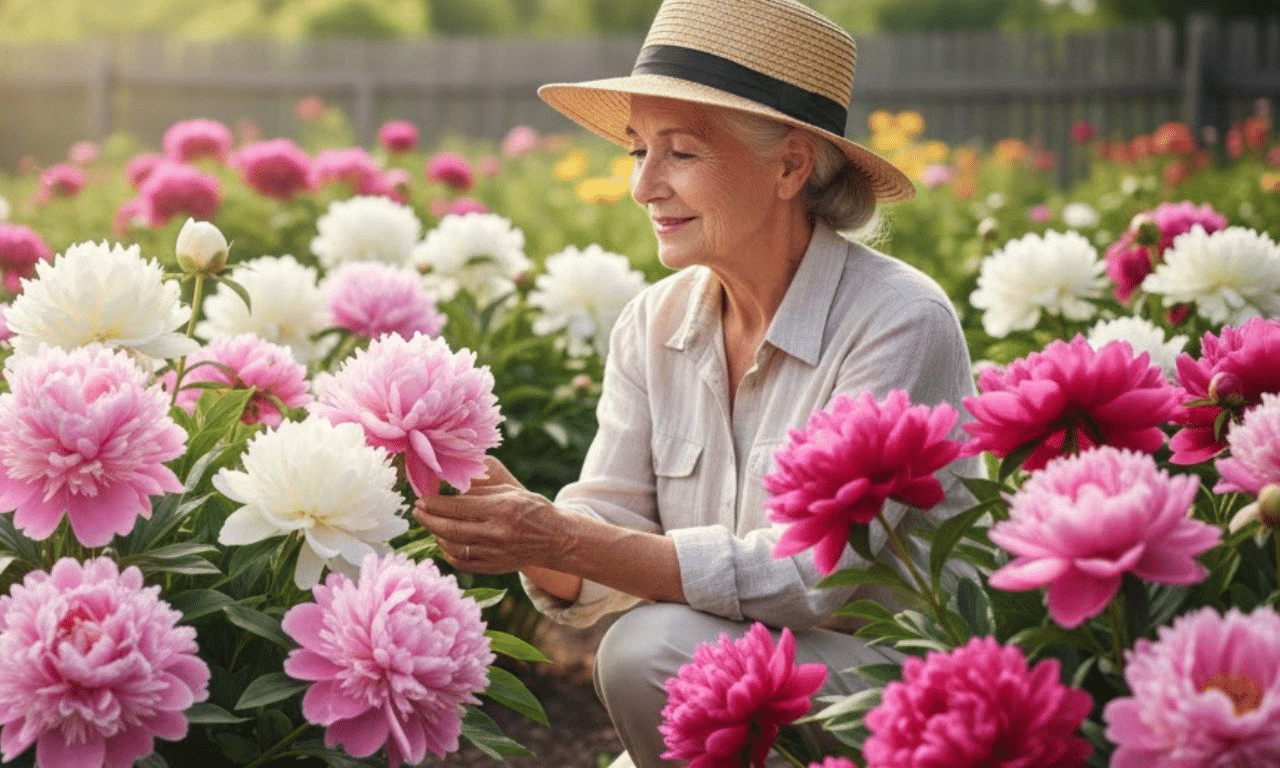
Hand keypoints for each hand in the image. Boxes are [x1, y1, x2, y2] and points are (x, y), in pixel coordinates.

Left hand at [413, 460, 564, 573]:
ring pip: (453, 548)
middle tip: (418, 511)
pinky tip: (444, 542)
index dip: (434, 503)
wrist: (556, 539)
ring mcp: (494, 554)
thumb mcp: (509, 491)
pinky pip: (462, 563)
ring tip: (430, 524)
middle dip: (428, 519)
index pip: (457, 507)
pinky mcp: (494, 567)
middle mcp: (496, 534)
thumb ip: (479, 492)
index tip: (421, 499)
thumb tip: (449, 488)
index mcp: (500, 510)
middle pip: (450, 529)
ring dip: (436, 535)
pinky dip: (448, 553)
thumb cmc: (532, 509)